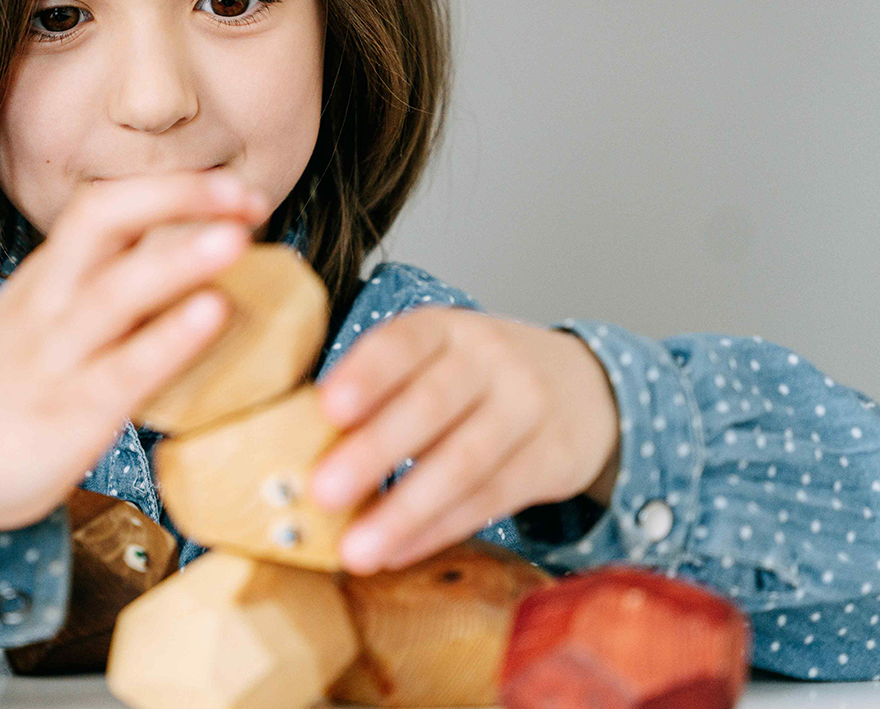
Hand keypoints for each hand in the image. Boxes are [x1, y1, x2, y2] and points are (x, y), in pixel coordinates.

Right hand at [0, 170, 270, 573]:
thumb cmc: (6, 391)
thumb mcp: (42, 325)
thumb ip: (100, 294)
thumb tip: (186, 263)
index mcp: (45, 277)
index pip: (101, 207)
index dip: (169, 189)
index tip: (234, 189)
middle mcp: (47, 302)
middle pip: (103, 221)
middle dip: (178, 197)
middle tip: (248, 195)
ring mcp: (54, 356)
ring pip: (114, 290)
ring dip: (179, 259)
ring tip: (237, 238)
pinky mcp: (66, 414)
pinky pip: (123, 369)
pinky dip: (170, 337)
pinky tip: (214, 314)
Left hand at [309, 308, 620, 574]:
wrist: (582, 388)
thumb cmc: (476, 376)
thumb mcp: (437, 356)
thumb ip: (381, 386)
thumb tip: (297, 440)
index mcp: (448, 328)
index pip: (406, 343)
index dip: (368, 374)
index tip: (328, 407)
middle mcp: (491, 361)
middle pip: (432, 405)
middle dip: (375, 451)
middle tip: (323, 491)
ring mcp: (526, 410)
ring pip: (464, 463)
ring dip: (405, 510)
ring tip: (356, 549)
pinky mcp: (548, 461)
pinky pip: (489, 500)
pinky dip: (438, 530)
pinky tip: (397, 551)